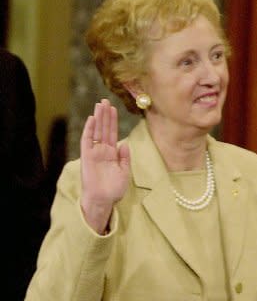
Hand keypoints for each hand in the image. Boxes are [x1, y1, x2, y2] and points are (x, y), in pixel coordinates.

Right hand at [79, 99, 130, 233]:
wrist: (103, 200)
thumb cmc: (114, 189)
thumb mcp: (124, 172)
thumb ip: (125, 158)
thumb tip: (124, 144)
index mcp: (112, 153)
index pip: (112, 133)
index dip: (113, 121)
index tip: (114, 108)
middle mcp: (103, 150)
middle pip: (104, 129)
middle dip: (105, 115)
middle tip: (105, 100)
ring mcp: (94, 153)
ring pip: (96, 131)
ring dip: (98, 118)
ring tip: (100, 104)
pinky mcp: (87, 157)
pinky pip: (87, 141)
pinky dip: (89, 129)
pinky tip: (92, 119)